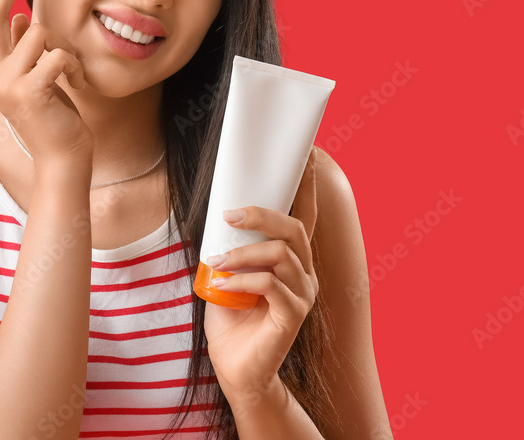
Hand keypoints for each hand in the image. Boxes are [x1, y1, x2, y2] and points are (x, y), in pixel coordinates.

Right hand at [0, 0, 92, 162]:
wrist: (61, 158)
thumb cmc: (52, 117)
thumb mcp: (35, 77)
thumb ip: (22, 49)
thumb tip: (20, 19)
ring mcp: (7, 84)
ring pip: (37, 33)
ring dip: (60, 47)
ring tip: (67, 74)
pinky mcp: (30, 92)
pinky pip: (57, 55)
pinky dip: (73, 66)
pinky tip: (75, 85)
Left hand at [203, 147, 318, 402]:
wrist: (236, 369)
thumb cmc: (230, 318)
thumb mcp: (226, 271)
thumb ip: (229, 244)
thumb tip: (218, 210)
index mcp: (292, 259)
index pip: (303, 215)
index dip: (306, 185)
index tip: (305, 154)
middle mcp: (304, 272)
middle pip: (293, 228)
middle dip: (262, 214)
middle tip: (229, 213)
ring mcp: (302, 294)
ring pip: (281, 255)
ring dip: (244, 252)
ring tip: (217, 260)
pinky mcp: (292, 316)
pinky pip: (270, 286)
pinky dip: (242, 281)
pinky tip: (221, 285)